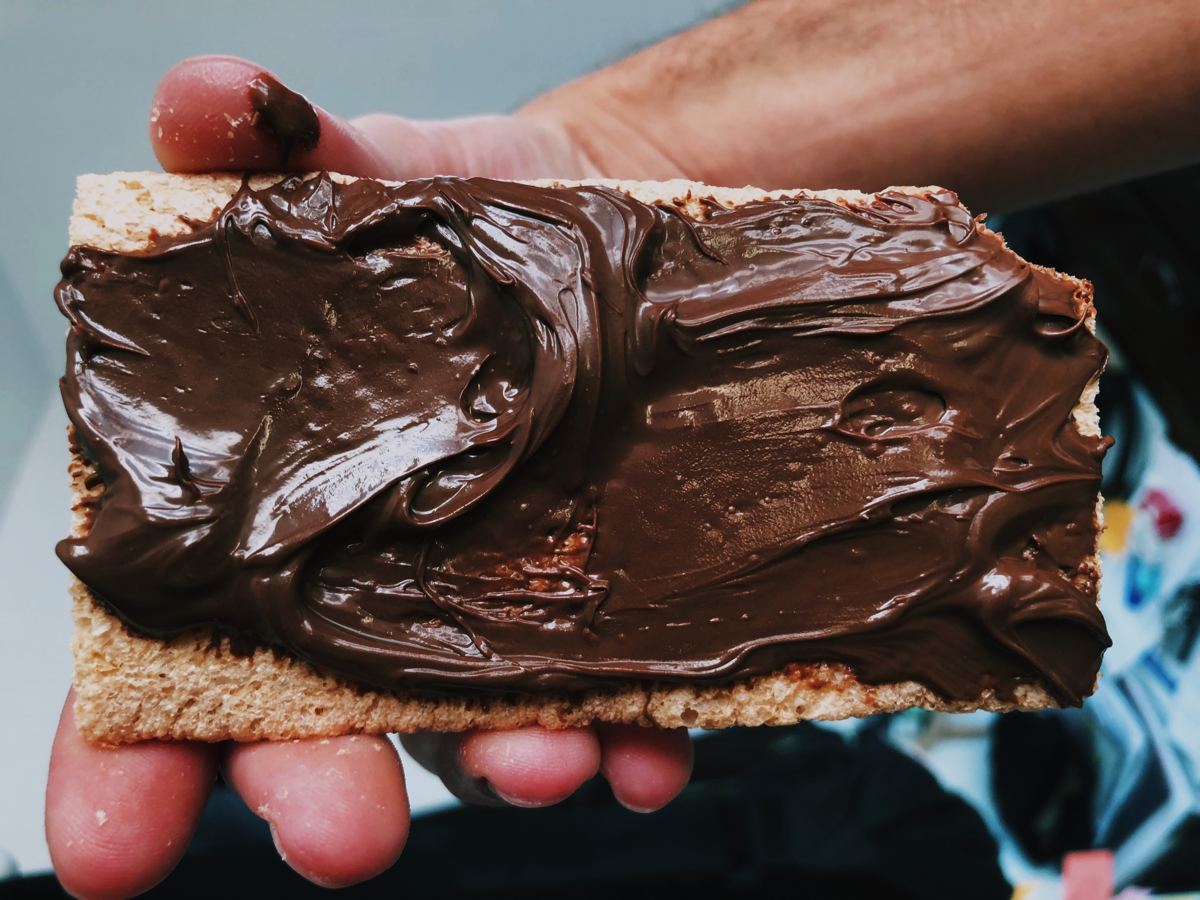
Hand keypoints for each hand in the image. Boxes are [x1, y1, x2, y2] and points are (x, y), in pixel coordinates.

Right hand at [46, 55, 692, 898]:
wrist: (608, 243)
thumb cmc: (454, 226)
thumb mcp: (366, 172)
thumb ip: (267, 152)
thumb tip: (207, 97)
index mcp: (265, 517)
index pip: (167, 660)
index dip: (126, 759)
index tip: (109, 846)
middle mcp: (365, 595)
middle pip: (313, 726)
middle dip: (319, 784)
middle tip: (341, 829)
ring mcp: (488, 619)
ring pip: (476, 730)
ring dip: (503, 760)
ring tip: (543, 759)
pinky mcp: (602, 614)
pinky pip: (621, 700)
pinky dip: (636, 731)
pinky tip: (650, 743)